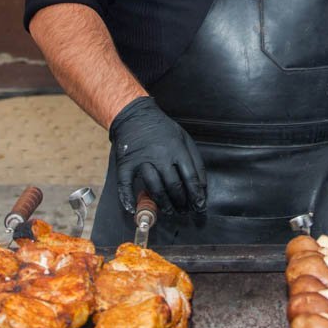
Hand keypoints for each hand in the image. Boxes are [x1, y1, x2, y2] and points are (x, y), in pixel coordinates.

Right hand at [108, 96, 206, 213]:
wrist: (135, 116)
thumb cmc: (162, 129)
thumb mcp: (184, 139)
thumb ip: (195, 160)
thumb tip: (201, 185)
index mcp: (177, 149)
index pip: (190, 177)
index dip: (196, 195)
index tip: (199, 206)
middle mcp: (160, 155)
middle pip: (173, 186)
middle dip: (181, 202)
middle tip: (183, 211)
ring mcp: (141, 160)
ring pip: (154, 187)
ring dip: (163, 204)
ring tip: (169, 211)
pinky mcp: (126, 164)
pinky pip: (126, 185)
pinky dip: (128, 199)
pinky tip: (134, 209)